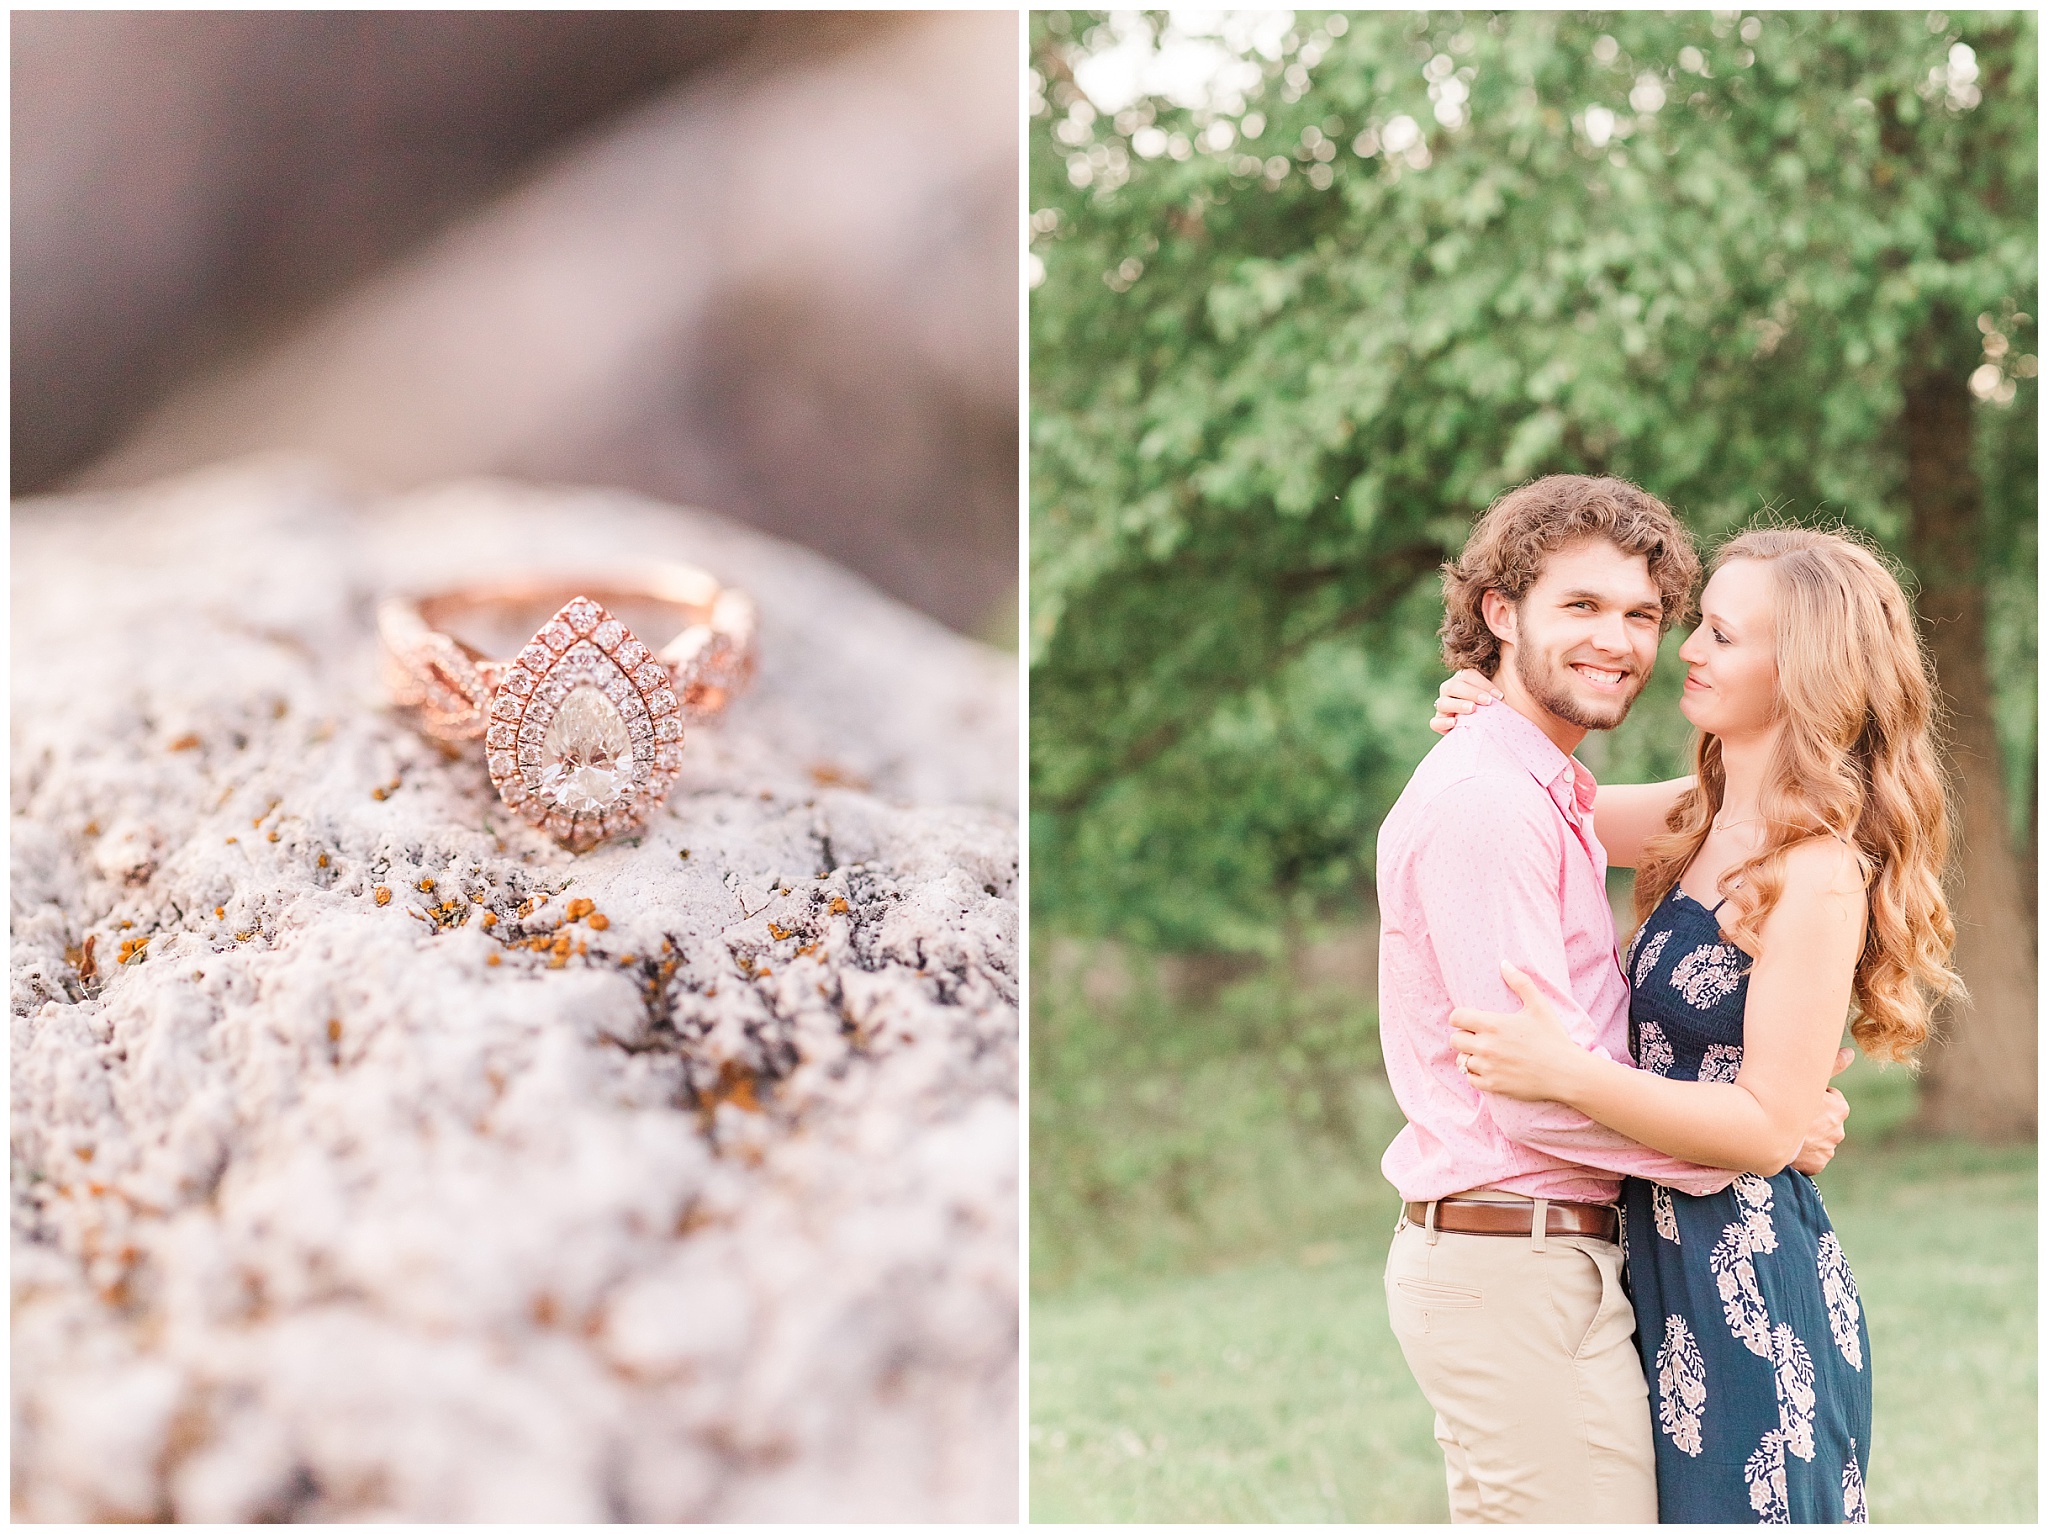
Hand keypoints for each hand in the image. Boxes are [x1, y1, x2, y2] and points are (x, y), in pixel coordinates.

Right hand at [1428, 668, 1505, 734]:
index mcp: (1464, 680)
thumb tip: (1511, 647)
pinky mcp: (1440, 724)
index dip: (1483, 684)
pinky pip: (1435, 722)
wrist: (1493, 728)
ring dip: (1458, 705)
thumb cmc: (1498, 708)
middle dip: (1471, 693)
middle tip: (1487, 701)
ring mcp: (1443, 707)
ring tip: (1472, 709)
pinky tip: (1455, 723)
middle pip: (1453, 686)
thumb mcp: (1501, 692)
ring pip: (1442, 703)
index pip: (1467, 675)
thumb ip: (1504, 671)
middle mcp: (1450, 691)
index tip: (1499, 696)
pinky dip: (1443, 722)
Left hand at [1447, 962, 1585, 1101]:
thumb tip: (1504, 963)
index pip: (1456, 1018)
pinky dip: (1476, 1075)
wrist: (1567, 1073)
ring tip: (1484, 1054)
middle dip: (1464, 1036)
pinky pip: (1470, 1079)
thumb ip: (1520, 982)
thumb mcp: (1539, 1006)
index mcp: (1493, 1025)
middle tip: (1479, 1037)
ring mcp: (1488, 1067)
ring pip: (1461, 1060)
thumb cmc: (1554, 1038)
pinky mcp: (1493, 1086)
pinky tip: (1488, 1069)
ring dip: (1469, 1056)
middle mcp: (1486, 1046)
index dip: (1460, 1018)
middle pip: (1455, 1040)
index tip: (1469, 1020)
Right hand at [1789, 1048, 1855, 1174]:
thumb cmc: (1785, 1099)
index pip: (1829, 1099)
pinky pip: (1812, 1159)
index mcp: (1840, 1107)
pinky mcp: (1818, 1164)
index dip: (1812, 1098)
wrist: (1766, 1131)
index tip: (1796, 1098)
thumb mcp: (1808, 1078)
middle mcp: (1839, 1130)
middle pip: (1826, 1121)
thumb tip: (1852, 1053)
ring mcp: (1828, 1149)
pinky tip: (1790, 1147)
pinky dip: (1803, 1155)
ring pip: (1819, 1140)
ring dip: (1808, 1138)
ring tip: (1787, 1131)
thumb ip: (1832, 1064)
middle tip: (1789, 1115)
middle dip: (1813, 1119)